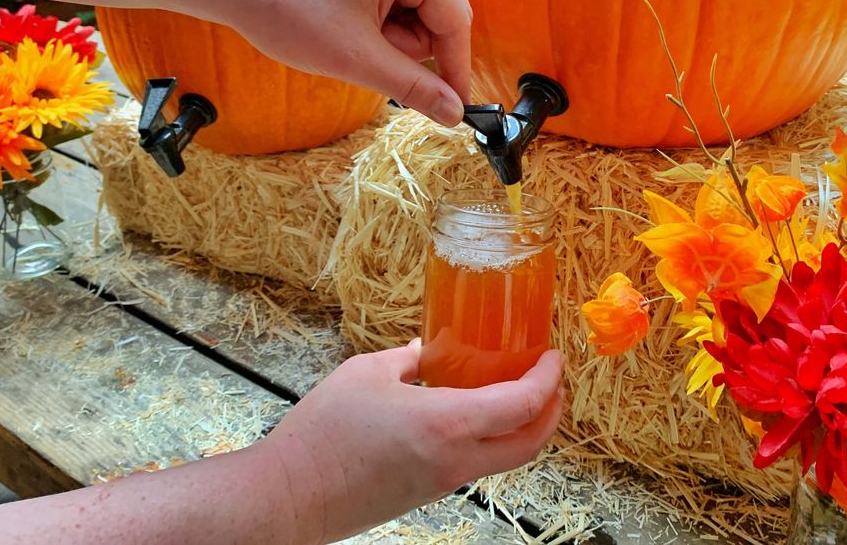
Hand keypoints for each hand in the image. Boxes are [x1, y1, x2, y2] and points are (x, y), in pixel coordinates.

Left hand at [216, 0, 471, 126]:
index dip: (456, 69)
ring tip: (347, 38)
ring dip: (389, 41)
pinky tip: (344, 28)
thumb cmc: (289, 11)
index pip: (455, 21)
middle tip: (364, 54)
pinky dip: (377, 29)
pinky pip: (396, 7)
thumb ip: (413, 86)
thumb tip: (455, 115)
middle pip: (438, 18)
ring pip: (416, 18)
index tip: (456, 111)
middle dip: (406, 48)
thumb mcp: (356, 58)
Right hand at [254, 343, 563, 543]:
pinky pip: (477, 464)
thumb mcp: (366, 373)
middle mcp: (457, 460)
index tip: (554, 357)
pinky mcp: (428, 493)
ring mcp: (445, 482)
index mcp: (447, 424)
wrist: (292, 496)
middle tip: (551, 379)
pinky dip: (493, 438)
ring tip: (517, 391)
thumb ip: (406, 359)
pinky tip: (474, 412)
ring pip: (506, 457)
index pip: (522, 406)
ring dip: (524, 426)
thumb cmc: (324, 432)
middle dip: (551, 410)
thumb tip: (424, 351)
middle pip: (530, 443)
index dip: (548, 380)